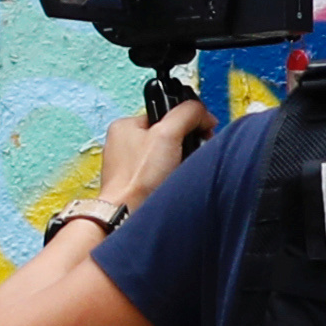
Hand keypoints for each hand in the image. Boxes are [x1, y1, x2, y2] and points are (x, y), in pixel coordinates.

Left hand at [90, 97, 213, 215]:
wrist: (128, 214)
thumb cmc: (138, 178)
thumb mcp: (168, 133)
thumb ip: (186, 114)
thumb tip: (201, 111)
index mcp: (125, 125)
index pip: (165, 112)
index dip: (188, 119)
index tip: (202, 128)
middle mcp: (123, 143)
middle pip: (168, 133)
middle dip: (187, 141)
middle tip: (193, 151)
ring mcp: (129, 164)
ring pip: (168, 153)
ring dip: (181, 159)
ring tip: (182, 168)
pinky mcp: (137, 182)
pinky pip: (163, 171)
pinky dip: (173, 174)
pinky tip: (175, 179)